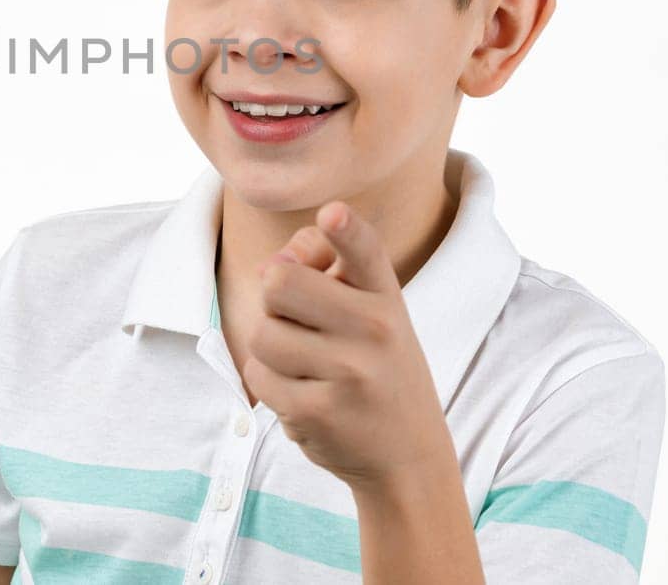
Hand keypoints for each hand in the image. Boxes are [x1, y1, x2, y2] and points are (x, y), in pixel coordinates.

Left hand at [242, 202, 454, 493]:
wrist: (408, 455)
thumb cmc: (377, 368)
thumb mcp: (373, 314)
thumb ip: (324, 273)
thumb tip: (270, 265)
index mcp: (385, 297)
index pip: (366, 251)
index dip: (346, 230)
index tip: (332, 212)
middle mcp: (374, 329)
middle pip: (279, 282)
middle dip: (273, 298)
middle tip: (296, 320)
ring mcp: (349, 372)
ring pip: (262, 333)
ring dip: (269, 347)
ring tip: (303, 365)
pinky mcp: (320, 411)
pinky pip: (259, 376)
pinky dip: (269, 383)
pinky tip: (302, 394)